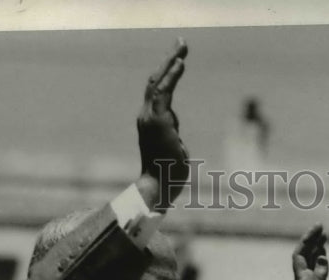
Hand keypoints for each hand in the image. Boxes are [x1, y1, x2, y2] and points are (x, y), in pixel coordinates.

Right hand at [136, 38, 188, 210]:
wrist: (158, 187)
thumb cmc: (167, 174)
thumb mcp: (172, 146)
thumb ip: (170, 130)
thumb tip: (172, 121)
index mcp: (149, 121)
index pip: (157, 91)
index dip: (167, 73)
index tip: (178, 60)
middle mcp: (146, 115)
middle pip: (156, 81)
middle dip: (169, 60)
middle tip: (182, 43)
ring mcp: (149, 117)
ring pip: (159, 82)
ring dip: (171, 62)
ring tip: (183, 47)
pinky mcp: (157, 120)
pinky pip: (164, 93)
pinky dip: (172, 77)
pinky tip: (180, 63)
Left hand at [292, 224, 328, 279]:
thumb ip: (320, 276)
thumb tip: (322, 257)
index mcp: (301, 278)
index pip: (300, 253)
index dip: (307, 240)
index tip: (316, 230)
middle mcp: (304, 277)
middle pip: (305, 252)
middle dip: (311, 239)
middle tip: (321, 226)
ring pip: (311, 258)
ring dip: (316, 245)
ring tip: (323, 233)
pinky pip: (318, 266)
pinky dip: (321, 256)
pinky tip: (324, 250)